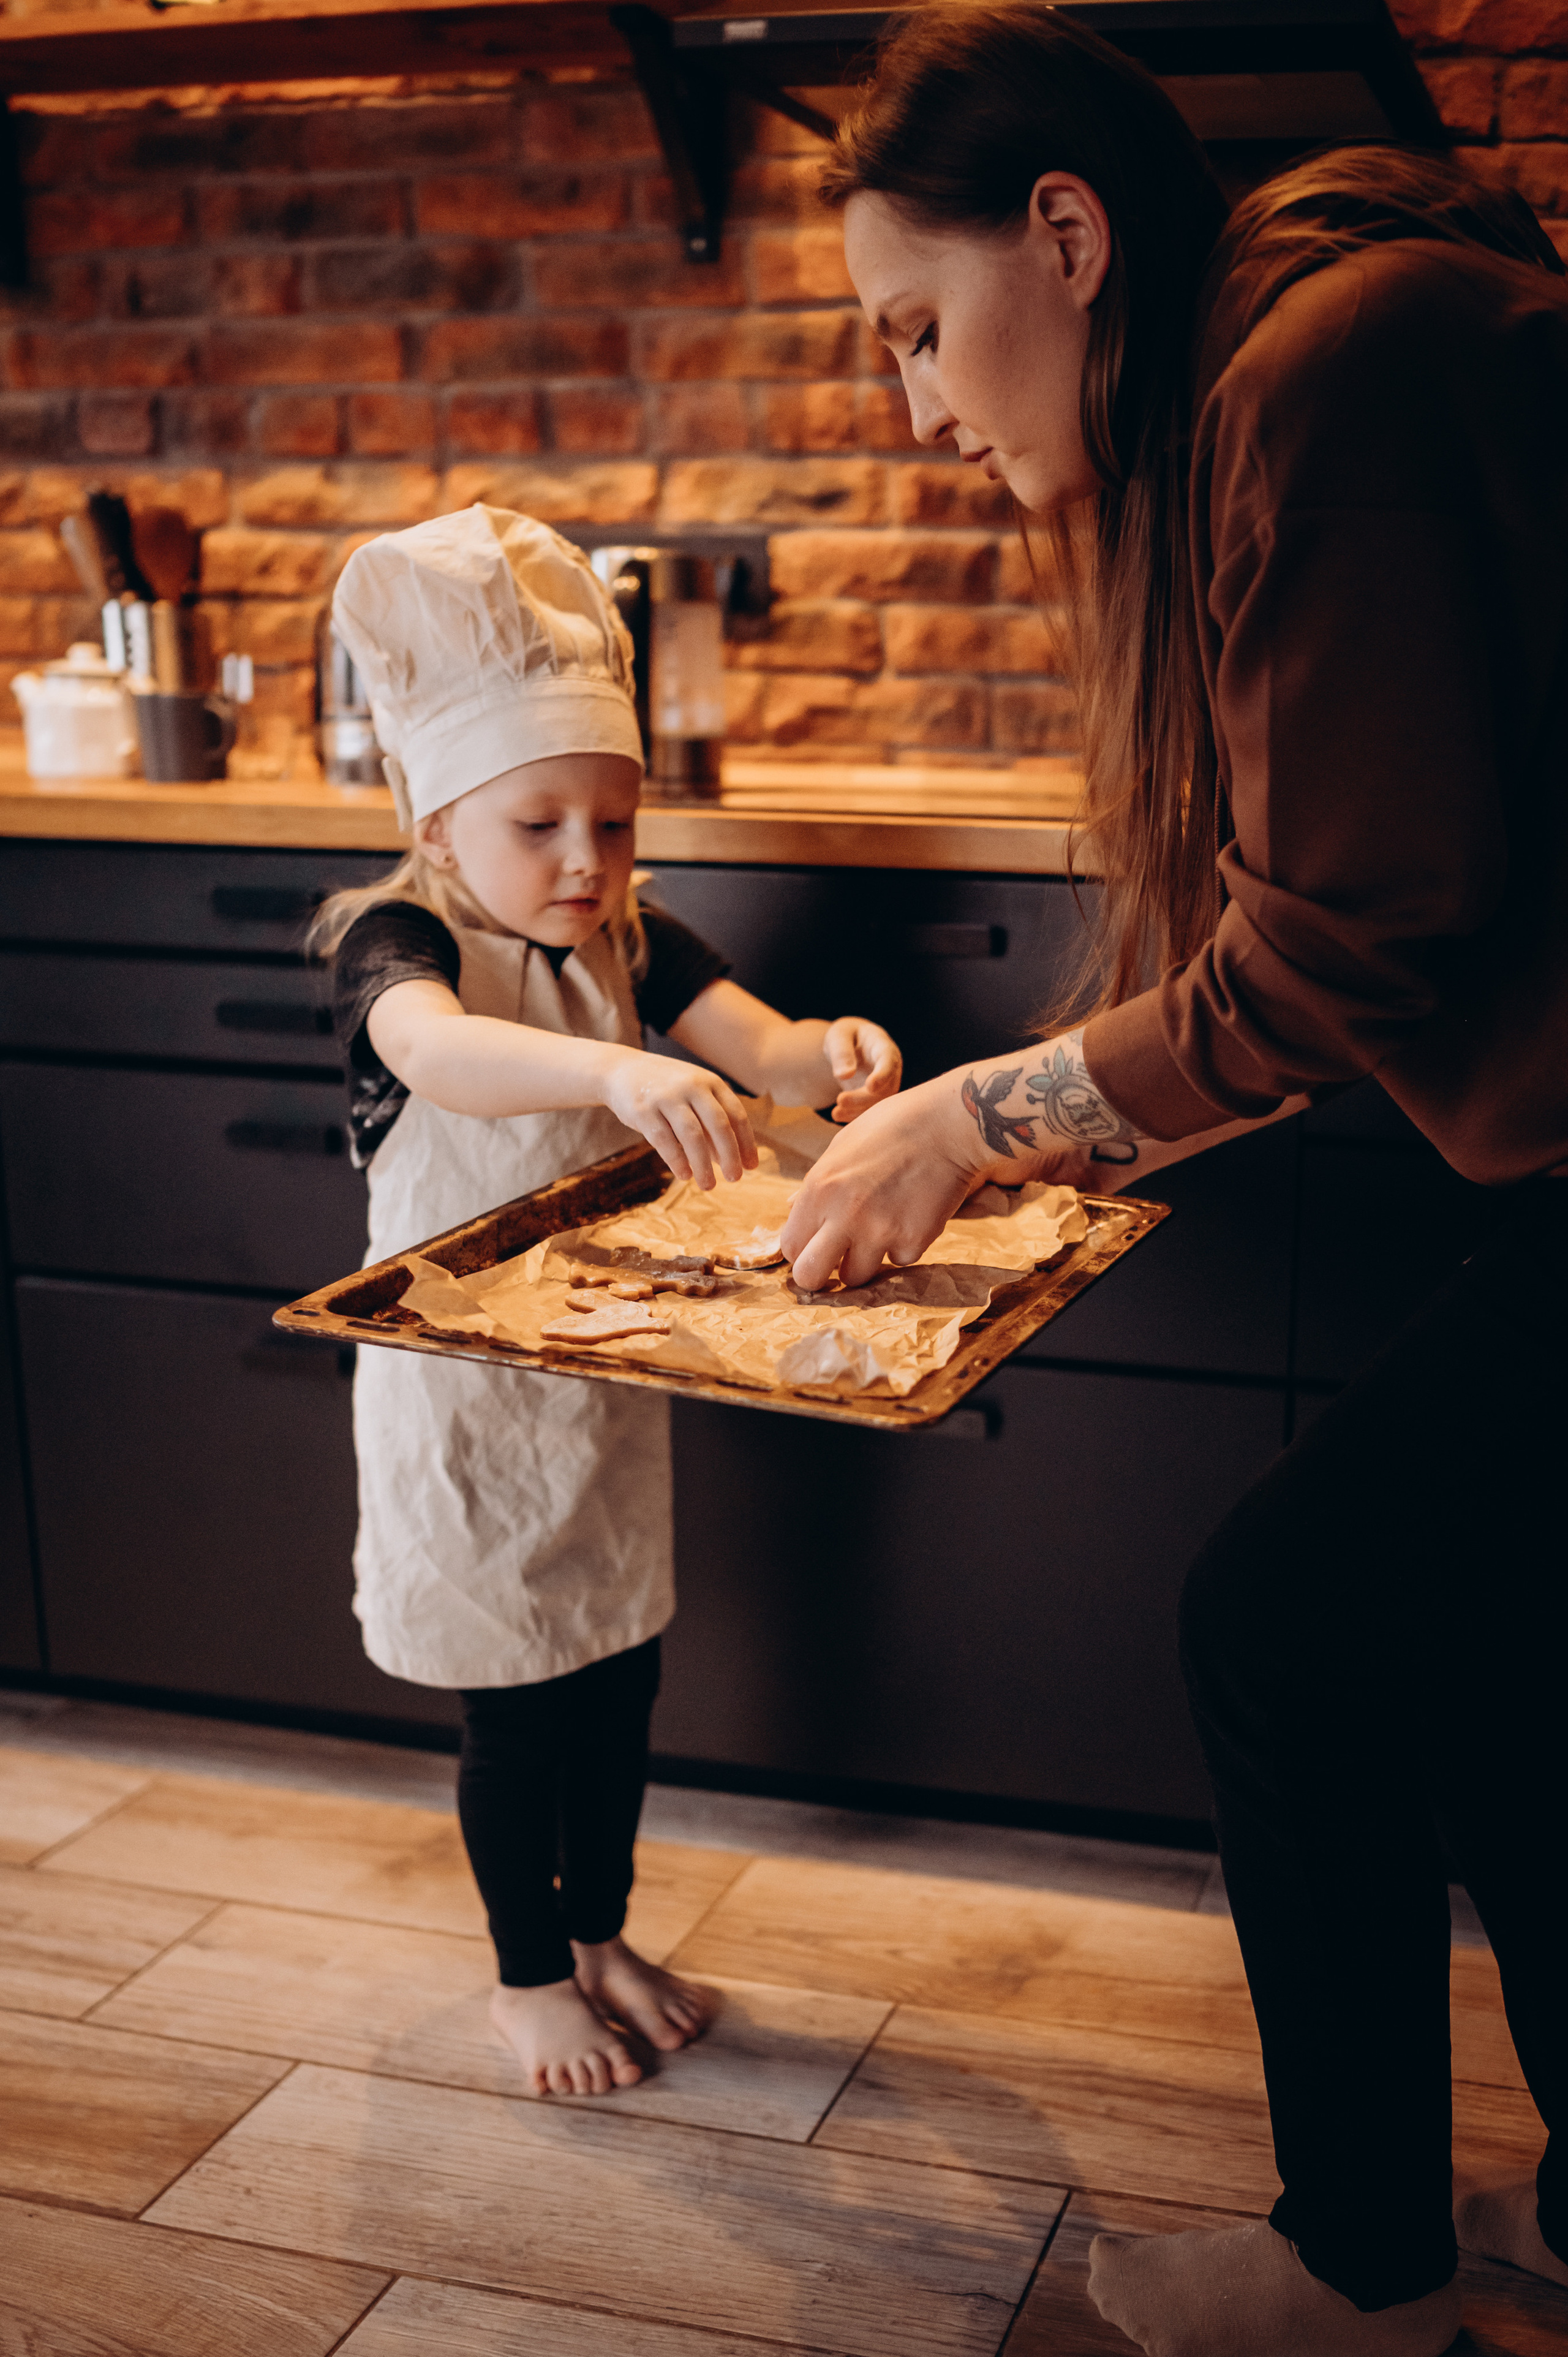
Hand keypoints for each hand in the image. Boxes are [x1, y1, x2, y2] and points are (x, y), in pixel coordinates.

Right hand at [603, 1050, 757, 1188]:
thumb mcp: (693, 1095)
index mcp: (710, 1082)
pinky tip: (684, 1175)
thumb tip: (728, 1160)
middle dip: (730, 1155)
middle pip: (719, 1125)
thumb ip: (711, 1123)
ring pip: (692, 1135)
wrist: (620, 1070)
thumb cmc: (665, 1089)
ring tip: (709, 1186)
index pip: (736, 1114)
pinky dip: (676, 1160)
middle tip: (735, 1178)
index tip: (751, 1166)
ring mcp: (666, 1097)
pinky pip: (664, 1140)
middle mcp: (691, 1086)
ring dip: (703, 1164)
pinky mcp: (643, 1110)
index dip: (746, 1142)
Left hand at [782, 1073, 1010, 1290]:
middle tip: (834, 1264)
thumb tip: (790, 1208)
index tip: (815, 1245)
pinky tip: (912, 1214)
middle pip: (810, 1276)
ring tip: (879, 1230)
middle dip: (820, 1276)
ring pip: (856, 1277)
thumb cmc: (892, 1127)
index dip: (802, 1249)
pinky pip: (899, 1259)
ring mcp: (880, 1231)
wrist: (948, 1125)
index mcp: (819, 1189)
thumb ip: (815, 1186)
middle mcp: (843, 1215)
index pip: (790, 1246)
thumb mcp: (841, 1147)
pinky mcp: (914, 1240)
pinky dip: (904, 1244)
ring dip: (864, 1261)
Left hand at [824, 1017, 902, 1121]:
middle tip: (840, 1100)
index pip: (889, 1061)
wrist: (849, 1047)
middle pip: (885, 1087)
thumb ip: (841, 1052)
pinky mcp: (877, 1097)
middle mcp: (891, 1068)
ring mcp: (886, 1084)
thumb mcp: (839, 1036)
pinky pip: (871, 1110)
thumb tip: (844, 1075)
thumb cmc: (845, 1036)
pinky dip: (856, 1116)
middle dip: (864, 1097)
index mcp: (883, 1047)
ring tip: (836, 1113)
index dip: (883, 1075)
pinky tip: (838, 1115)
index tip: (870, 1086)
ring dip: (859, 1110)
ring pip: (880, 1103)